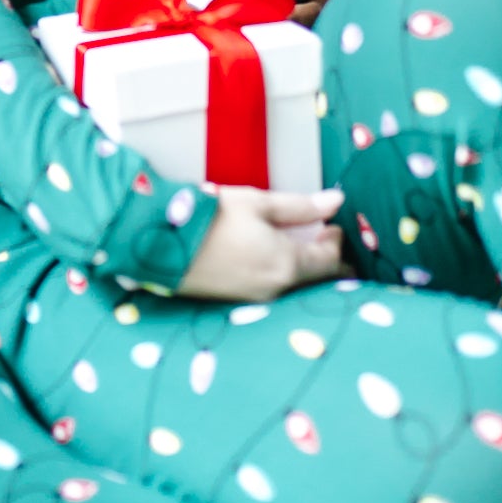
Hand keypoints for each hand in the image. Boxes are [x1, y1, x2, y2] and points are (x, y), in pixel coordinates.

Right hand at [178, 185, 344, 300]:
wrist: (164, 244)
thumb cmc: (212, 218)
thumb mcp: (257, 203)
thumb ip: (301, 206)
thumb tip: (336, 201)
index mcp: (287, 265)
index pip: (329, 262)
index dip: (335, 242)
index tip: (331, 225)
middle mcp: (277, 289)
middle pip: (316, 280)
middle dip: (325, 260)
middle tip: (322, 237)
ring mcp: (258, 299)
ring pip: (296, 286)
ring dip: (304, 268)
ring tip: (297, 243)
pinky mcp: (239, 301)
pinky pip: (275, 289)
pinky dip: (283, 275)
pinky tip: (272, 257)